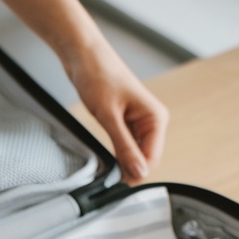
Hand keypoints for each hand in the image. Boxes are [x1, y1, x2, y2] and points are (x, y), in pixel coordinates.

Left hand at [63, 35, 168, 182]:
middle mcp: (152, 120)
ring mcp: (140, 121)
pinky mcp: (128, 121)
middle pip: (145, 158)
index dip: (136, 174)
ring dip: (123, 161)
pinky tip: (108, 155)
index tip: (116, 184)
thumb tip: (139, 173)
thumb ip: (124, 147)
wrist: (83, 54)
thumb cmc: (97, 75)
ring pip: (136, 153)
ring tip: (107, 165)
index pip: (152, 158)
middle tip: (108, 176)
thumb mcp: (109, 116)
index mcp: (155, 117)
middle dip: (130, 168)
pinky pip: (127, 145)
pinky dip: (118, 152)